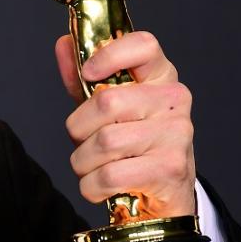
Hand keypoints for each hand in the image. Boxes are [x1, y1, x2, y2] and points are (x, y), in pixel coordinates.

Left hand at [55, 31, 196, 217]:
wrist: (164, 197)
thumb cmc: (130, 146)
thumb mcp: (106, 110)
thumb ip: (83, 79)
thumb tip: (64, 44)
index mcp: (160, 77)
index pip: (144, 45)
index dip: (110, 54)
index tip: (89, 73)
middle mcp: (173, 100)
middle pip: (107, 102)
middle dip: (79, 128)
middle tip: (85, 141)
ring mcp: (176, 134)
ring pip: (105, 142)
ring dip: (83, 161)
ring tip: (94, 166)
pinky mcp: (170, 168)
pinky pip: (110, 175)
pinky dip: (92, 186)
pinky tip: (101, 186)